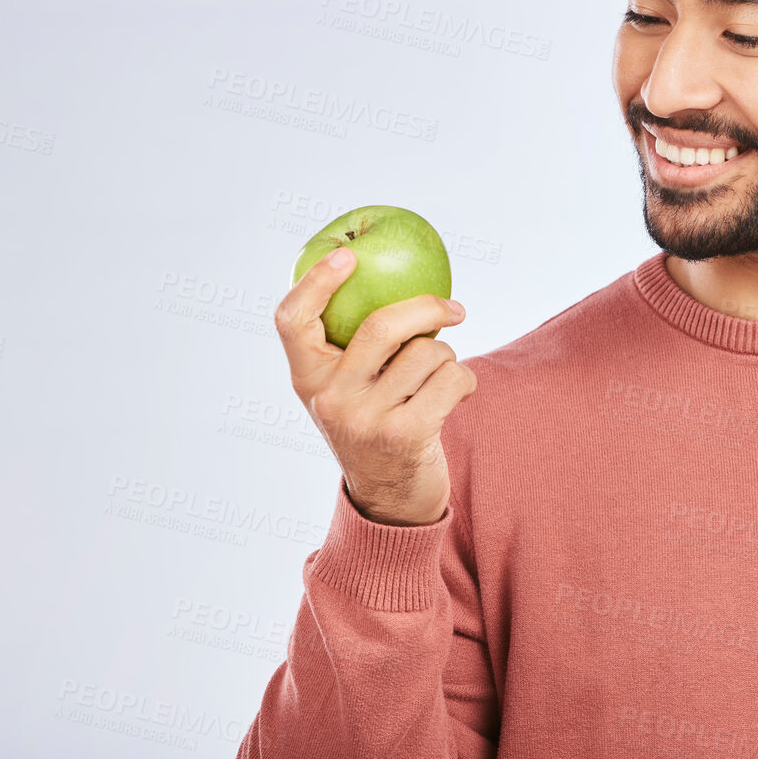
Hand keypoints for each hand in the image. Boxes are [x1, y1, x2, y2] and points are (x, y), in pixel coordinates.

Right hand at [275, 247, 475, 525]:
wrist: (391, 502)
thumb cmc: (374, 426)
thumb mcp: (347, 391)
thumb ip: (351, 348)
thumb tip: (381, 272)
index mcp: (307, 379)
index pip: (291, 320)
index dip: (315, 282)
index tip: (347, 256)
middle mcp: (330, 398)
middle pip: (379, 326)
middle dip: (426, 308)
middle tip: (454, 308)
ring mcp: (365, 419)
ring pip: (426, 353)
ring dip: (447, 358)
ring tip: (440, 378)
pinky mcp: (405, 435)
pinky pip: (451, 379)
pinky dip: (465, 381)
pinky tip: (459, 392)